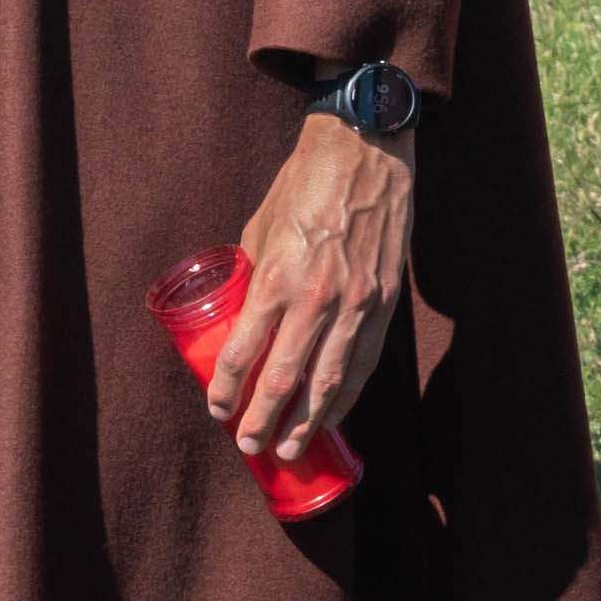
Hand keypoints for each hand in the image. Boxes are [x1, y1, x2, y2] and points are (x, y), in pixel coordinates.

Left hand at [201, 110, 412, 457]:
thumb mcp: (261, 227)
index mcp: (275, 276)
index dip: (225, 388)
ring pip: (329, 378)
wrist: (365, 152)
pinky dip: (347, 393)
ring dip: (308, 421)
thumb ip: (253, 275)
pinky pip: (364, 359)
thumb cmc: (304, 185)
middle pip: (285, 377)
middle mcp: (316, 296)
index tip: (216, 408)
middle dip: (264, 419)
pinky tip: (333, 414)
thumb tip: (239, 313)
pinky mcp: (385, 301)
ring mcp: (356, 302)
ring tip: (291, 448)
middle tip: (249, 446)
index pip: (243, 350)